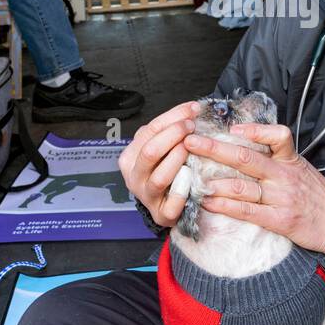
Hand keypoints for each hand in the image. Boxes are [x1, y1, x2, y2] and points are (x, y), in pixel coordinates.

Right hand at [117, 100, 200, 227]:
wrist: (164, 203)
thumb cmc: (164, 169)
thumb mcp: (161, 146)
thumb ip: (171, 128)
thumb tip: (193, 109)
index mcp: (130, 157)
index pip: (149, 131)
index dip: (173, 117)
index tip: (193, 109)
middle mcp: (134, 177)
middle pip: (150, 152)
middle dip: (173, 135)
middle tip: (191, 126)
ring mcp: (147, 197)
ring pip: (160, 177)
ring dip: (178, 160)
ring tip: (191, 149)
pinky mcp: (161, 215)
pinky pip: (172, 204)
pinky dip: (183, 192)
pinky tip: (193, 179)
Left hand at [184, 123, 324, 253]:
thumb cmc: (319, 196)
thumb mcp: (304, 169)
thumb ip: (280, 159)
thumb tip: (250, 145)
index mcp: (291, 160)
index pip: (278, 135)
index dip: (254, 129)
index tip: (233, 127)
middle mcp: (284, 176)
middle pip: (246, 158)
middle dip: (214, 148)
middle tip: (191, 141)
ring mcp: (280, 198)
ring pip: (241, 185)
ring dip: (213, 181)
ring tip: (194, 176)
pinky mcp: (278, 219)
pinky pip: (246, 211)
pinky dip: (224, 206)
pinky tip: (207, 202)